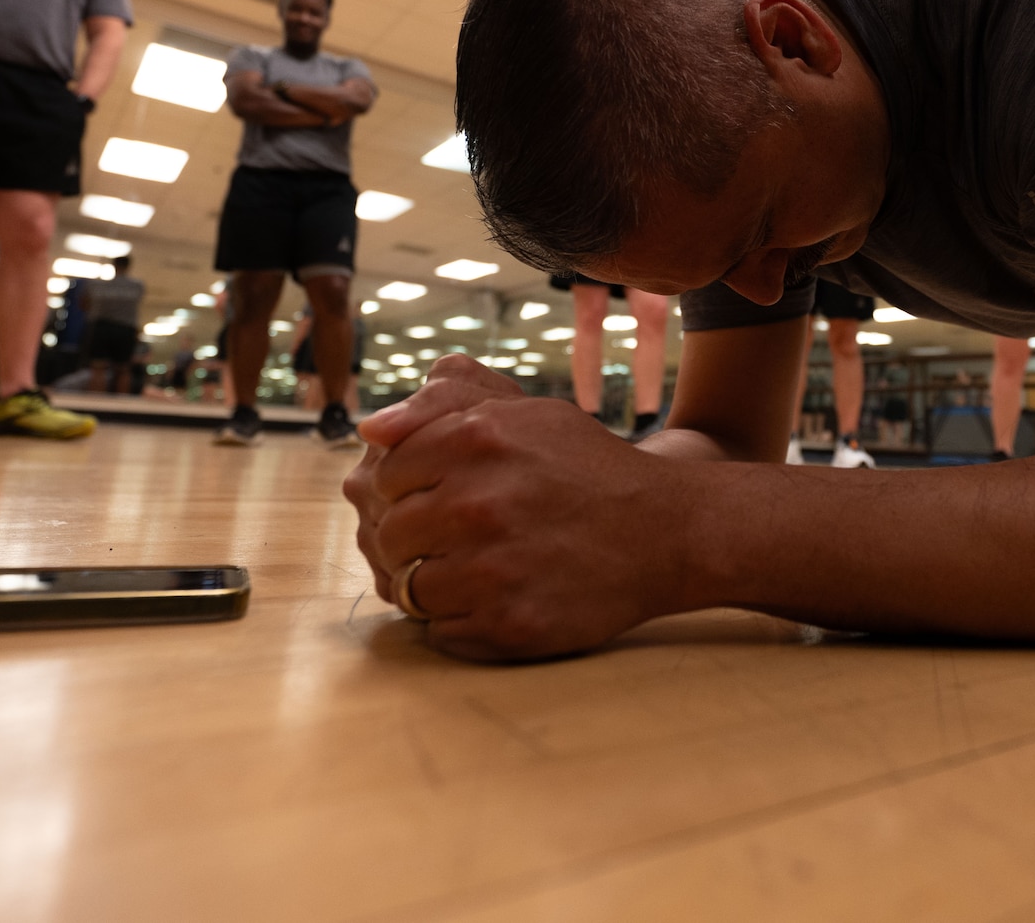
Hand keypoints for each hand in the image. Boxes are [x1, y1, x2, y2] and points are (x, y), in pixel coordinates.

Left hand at [344, 355, 696, 660]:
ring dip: (432, 582)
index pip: (383, 475)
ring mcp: (492, 569)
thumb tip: (370, 429)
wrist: (664, 532)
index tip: (437, 496)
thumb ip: (443, 402)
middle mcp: (479, 503)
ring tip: (476, 567)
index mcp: (476, 439)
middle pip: (388, 534)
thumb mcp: (524, 412)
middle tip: (455, 538)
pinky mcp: (509, 624)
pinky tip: (498, 596)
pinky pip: (440, 632)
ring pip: (407, 587)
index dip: (404, 490)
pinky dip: (460, 620)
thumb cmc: (583, 468)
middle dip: (412, 538)